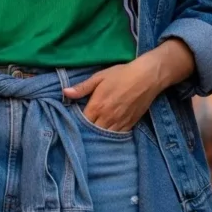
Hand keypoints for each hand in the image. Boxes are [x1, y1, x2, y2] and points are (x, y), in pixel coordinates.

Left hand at [62, 39, 194, 131]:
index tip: (71, 122)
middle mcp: (107, 118)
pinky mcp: (130, 124)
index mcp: (97, 106)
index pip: (81, 123)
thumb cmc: (121, 74)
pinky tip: (107, 136)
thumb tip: (64, 92)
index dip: (76, 124)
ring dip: (98, 137)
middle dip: (86, 132)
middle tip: (80, 131)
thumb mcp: (99, 77)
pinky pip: (117, 136)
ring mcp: (119, 123)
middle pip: (92, 132)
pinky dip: (111, 137)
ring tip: (92, 137)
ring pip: (104, 137)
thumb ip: (82, 87)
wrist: (147, 77)